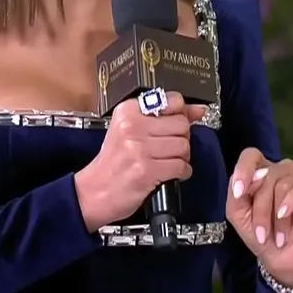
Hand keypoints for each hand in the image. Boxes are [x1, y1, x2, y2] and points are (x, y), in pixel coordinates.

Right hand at [74, 92, 207, 231]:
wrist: (93, 192)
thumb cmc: (114, 162)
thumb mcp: (131, 131)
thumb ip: (166, 117)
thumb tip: (199, 109)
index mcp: (128, 111)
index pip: (172, 100)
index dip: (181, 114)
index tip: (177, 123)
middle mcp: (132, 126)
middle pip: (182, 124)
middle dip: (182, 139)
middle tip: (169, 148)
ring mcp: (139, 149)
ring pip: (184, 146)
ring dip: (182, 158)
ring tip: (167, 162)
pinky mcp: (146, 171)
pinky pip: (181, 166)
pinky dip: (182, 172)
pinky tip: (170, 174)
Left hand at [227, 148, 292, 286]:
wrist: (286, 262)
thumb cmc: (262, 237)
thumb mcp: (239, 215)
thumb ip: (235, 193)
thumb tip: (244, 177)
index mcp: (262, 174)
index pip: (251, 156)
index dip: (244, 169)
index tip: (239, 193)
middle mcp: (282, 172)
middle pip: (267, 174)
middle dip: (260, 208)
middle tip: (261, 234)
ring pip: (283, 181)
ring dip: (275, 213)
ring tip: (278, 236)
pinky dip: (291, 200)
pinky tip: (285, 215)